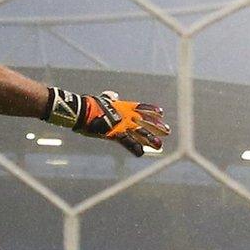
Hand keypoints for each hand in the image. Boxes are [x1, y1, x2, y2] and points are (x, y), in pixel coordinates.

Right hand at [48, 88, 167, 155]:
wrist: (82, 110)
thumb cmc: (90, 105)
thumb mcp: (102, 100)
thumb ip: (110, 98)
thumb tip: (114, 95)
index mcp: (124, 106)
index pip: (142, 107)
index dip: (152, 110)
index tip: (161, 112)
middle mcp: (126, 115)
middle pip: (145, 121)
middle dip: (157, 126)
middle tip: (167, 131)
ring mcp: (122, 124)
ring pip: (140, 132)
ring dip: (150, 139)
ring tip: (159, 146)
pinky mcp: (115, 133)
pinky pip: (127, 142)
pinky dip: (134, 148)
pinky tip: (141, 153)